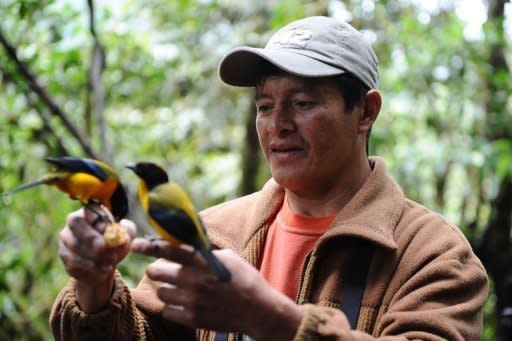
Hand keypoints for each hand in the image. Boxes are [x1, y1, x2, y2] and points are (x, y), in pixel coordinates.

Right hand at [59, 206, 135, 311]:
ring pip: (75, 244)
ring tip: (111, 263)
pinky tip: (104, 271)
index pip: (89, 208)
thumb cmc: (115, 246)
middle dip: (90, 236)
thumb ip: (128, 230)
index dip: (96, 217)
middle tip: (103, 247)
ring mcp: (66, 238)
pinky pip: (74, 261)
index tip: (106, 228)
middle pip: (75, 223)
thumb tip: (122, 227)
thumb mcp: (126, 238)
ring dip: (94, 255)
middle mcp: (75, 222)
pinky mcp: (64, 255)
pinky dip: (91, 267)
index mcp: (91, 212)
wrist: (104, 266)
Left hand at [131, 239, 302, 338]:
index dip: (149, 247)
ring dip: (166, 290)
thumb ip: (204, 251)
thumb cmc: (245, 279)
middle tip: (164, 271)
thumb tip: (185, 243)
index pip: (169, 250)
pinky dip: (172, 308)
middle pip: (156, 272)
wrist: (258, 310)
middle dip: (157, 270)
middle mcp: (194, 280)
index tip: (135, 244)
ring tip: (180, 289)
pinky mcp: (193, 319)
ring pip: (161, 293)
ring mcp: (192, 301)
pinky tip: (184, 303)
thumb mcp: (228, 257)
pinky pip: (168, 312)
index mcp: (203, 262)